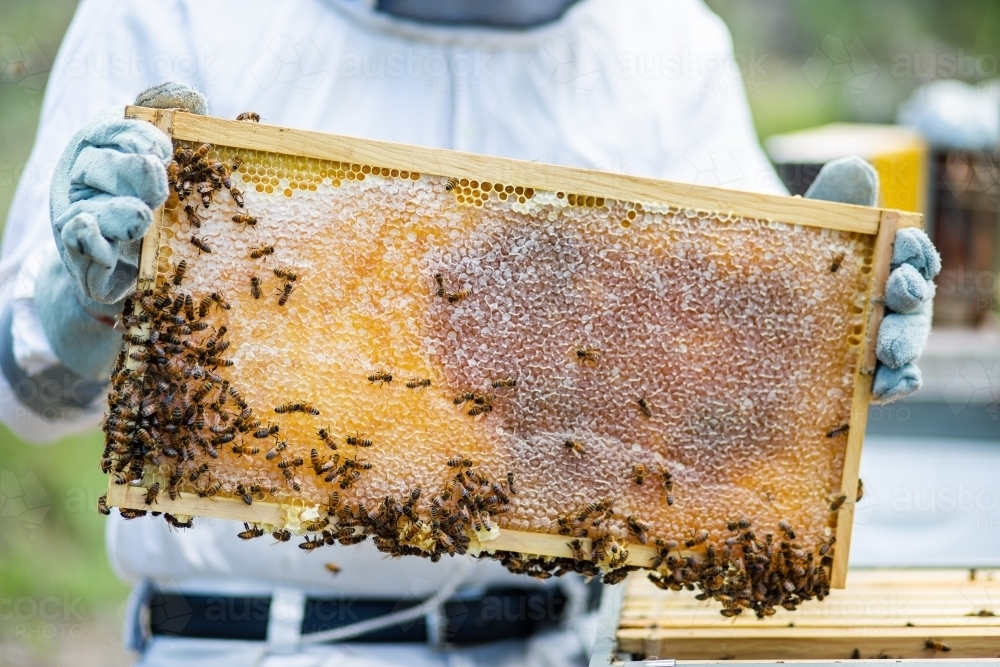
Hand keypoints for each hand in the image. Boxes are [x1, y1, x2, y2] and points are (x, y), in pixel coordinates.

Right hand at [37, 82, 206, 379]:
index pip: (112, 129)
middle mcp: (83, 177)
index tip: (166, 148)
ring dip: (117, 210)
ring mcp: (78, 214)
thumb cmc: (147, 198)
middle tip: (158, 174)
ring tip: (143, 215)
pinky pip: (79, 242)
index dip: (137, 135)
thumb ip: (171, 122)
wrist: (129, 266)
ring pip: (88, 205)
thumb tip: (191, 95)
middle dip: (129, 169)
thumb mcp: (161, 159)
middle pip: (97, 163)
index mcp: (103, 148)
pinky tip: (100, 240)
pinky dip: (89, 240)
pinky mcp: (81, 253)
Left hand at [804, 157, 940, 403]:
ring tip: (891, 352)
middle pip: (914, 299)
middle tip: (900, 292)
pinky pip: (891, 381)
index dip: (912, 249)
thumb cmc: (786, 255)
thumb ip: (831, 199)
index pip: (910, 253)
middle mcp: (887, 299)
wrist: (746, 296)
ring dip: (905, 344)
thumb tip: (857, 169)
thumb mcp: (801, 225)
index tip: (901, 244)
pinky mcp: (863, 371)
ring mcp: (877, 337)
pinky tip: (888, 387)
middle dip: (912, 295)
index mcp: (882, 260)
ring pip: (906, 340)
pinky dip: (897, 384)